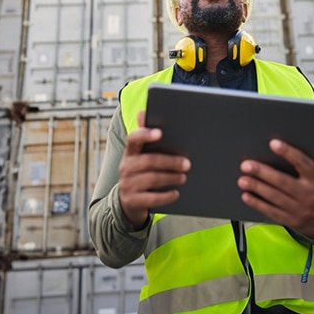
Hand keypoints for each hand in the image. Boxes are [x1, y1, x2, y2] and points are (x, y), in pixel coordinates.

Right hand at [117, 110, 190, 228]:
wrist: (127, 202)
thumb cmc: (140, 173)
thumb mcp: (140, 156)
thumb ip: (145, 136)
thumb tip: (142, 111)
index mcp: (130, 153)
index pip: (133, 139)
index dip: (145, 134)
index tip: (160, 133)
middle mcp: (126, 167)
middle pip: (148, 161)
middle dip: (170, 161)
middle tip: (187, 163)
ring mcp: (127, 185)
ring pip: (152, 179)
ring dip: (170, 177)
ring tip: (184, 177)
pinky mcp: (132, 201)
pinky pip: (151, 198)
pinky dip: (166, 196)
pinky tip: (176, 193)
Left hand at [237, 138, 313, 238]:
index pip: (302, 163)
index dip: (288, 152)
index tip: (273, 143)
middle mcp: (308, 193)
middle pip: (283, 181)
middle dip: (263, 173)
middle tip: (246, 165)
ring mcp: (299, 209)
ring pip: (275, 197)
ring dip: (257, 188)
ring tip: (242, 180)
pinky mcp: (290, 220)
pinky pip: (271, 211)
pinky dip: (257, 204)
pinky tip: (246, 195)